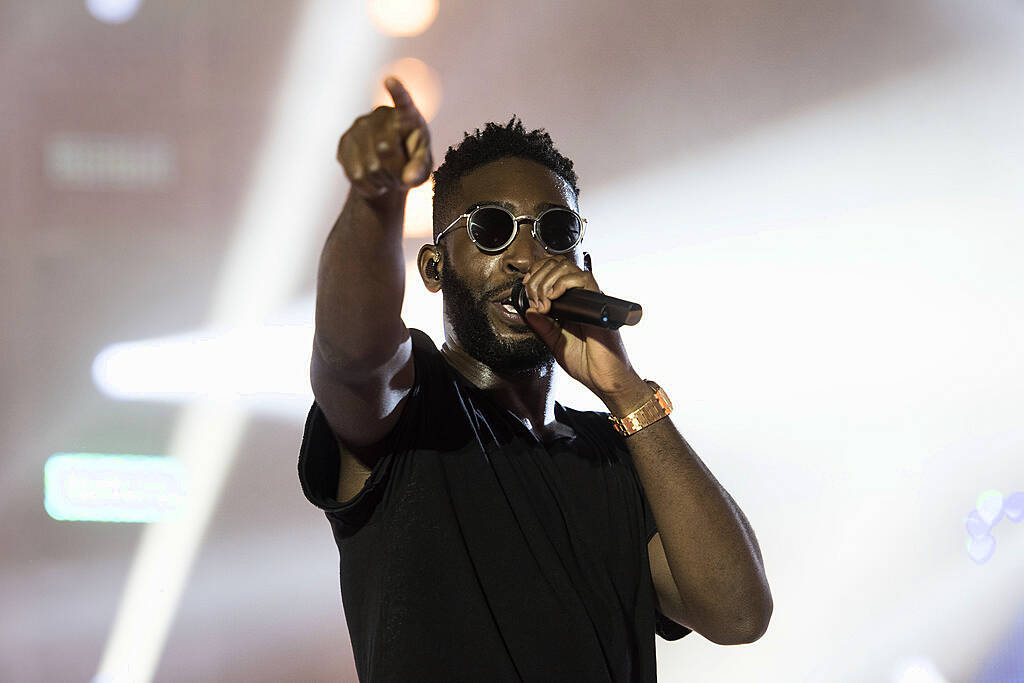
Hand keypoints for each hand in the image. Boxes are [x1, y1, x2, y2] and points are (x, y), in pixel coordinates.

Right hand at [337, 76, 432, 198]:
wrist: (387, 170)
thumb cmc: (412, 163)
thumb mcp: (422, 167)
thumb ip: (420, 170)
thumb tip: (409, 179)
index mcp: (407, 115)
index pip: (403, 101)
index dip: (397, 91)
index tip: (390, 80)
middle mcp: (380, 115)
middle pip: (386, 150)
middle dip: (396, 172)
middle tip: (402, 177)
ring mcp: (359, 126)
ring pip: (370, 167)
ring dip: (382, 181)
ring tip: (389, 178)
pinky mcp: (344, 142)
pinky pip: (356, 175)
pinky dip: (369, 187)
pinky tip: (375, 182)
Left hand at [520, 256, 648, 412]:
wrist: (605, 379)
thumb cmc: (587, 364)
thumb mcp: (555, 344)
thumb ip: (542, 327)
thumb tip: (527, 310)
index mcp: (570, 305)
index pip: (553, 271)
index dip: (536, 273)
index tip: (527, 287)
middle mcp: (581, 298)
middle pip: (557, 264)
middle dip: (537, 277)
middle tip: (534, 297)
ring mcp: (589, 300)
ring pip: (568, 267)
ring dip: (547, 280)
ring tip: (543, 301)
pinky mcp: (598, 304)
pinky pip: (584, 279)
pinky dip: (563, 283)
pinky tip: (553, 298)